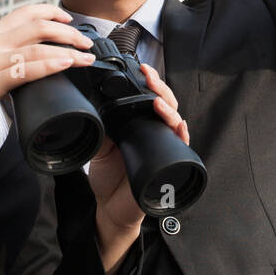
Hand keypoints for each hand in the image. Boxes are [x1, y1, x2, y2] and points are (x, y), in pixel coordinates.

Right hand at [0, 4, 95, 133]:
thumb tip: (14, 65)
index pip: (25, 12)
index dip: (52, 11)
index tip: (69, 18)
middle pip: (40, 23)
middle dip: (69, 30)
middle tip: (86, 41)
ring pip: (39, 42)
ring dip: (69, 47)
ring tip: (87, 56)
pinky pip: (28, 68)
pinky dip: (52, 63)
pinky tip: (68, 64)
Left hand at [88, 63, 189, 251]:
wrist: (109, 208)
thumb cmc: (109, 176)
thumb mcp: (100, 144)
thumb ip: (102, 124)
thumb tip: (93, 102)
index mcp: (140, 124)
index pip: (151, 96)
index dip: (150, 81)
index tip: (141, 67)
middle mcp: (156, 132)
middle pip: (166, 104)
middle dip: (160, 87)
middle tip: (149, 75)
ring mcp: (164, 147)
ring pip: (176, 121)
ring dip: (168, 109)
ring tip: (157, 100)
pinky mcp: (169, 165)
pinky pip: (181, 147)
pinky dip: (181, 135)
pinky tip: (178, 126)